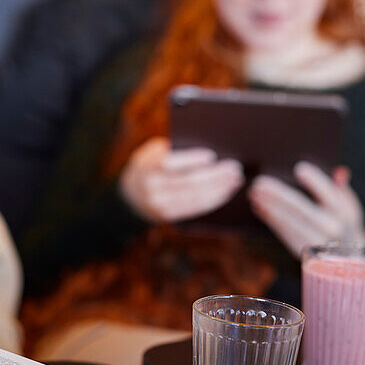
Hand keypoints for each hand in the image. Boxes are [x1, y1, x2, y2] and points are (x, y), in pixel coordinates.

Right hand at [118, 138, 243, 223]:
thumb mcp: (152, 152)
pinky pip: (194, 208)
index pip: (169, 162)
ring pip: (194, 197)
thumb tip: (208, 147)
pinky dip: (212, 200)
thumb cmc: (150, 165)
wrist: (129, 195)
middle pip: (187, 182)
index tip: (212, 155)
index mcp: (146, 166)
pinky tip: (225, 192)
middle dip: (214, 176)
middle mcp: (151, 187)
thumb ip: (172, 149)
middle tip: (234, 168)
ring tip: (235, 180)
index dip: (191, 160)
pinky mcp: (167, 216)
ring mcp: (158, 204)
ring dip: (218, 189)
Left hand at [248, 162, 364, 257]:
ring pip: (290, 223)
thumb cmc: (341, 219)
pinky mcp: (302, 251)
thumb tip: (339, 172)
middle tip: (260, 182)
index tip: (299, 168)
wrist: (344, 255)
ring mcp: (316, 242)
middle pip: (303, 210)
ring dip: (269, 208)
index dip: (316, 182)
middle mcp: (332, 229)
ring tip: (254, 194)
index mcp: (345, 212)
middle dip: (280, 195)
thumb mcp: (347, 203)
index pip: (329, 195)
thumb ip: (340, 188)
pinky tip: (258, 207)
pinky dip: (270, 220)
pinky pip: (284, 234)